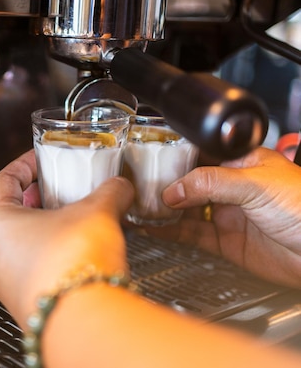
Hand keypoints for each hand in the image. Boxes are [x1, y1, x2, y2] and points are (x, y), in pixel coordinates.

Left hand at [0, 150, 133, 324]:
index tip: (39, 159)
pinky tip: (69, 249)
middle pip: (5, 212)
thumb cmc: (71, 266)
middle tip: (52, 188)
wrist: (81, 320)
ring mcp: (1, 279)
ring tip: (66, 218)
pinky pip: (25, 265)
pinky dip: (43, 251)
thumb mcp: (96, 213)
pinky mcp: (18, 298)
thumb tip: (119, 185)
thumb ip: (109, 192)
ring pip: (14, 241)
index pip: (4, 180)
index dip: (24, 164)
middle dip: (31, 197)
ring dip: (38, 226)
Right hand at [152, 147, 300, 287]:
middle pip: (189, 182)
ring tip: (140, 206)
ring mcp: (228, 214)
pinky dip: (170, 232)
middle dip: (164, 183)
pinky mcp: (226, 242)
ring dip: (164, 209)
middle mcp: (233, 187)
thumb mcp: (254, 185)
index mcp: (242, 163)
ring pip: (187, 209)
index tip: (150, 158)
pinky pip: (191, 235)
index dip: (175, 155)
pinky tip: (154, 228)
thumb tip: (174, 188)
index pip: (200, 153)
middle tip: (140, 185)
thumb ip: (211, 183)